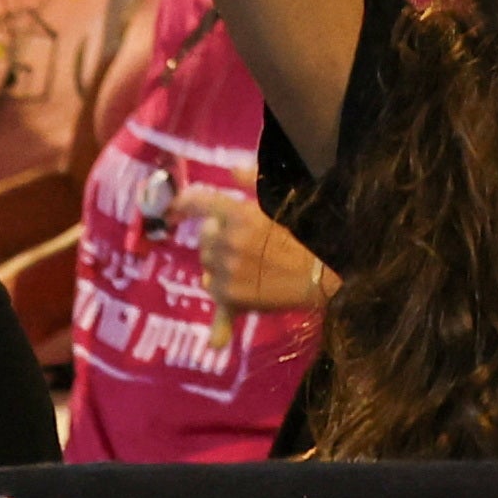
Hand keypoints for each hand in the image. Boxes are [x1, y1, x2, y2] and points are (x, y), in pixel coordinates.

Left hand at [177, 183, 328, 316]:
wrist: (323, 275)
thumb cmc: (309, 233)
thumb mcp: (285, 200)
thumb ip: (255, 181)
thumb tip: (231, 169)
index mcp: (239, 214)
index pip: (200, 202)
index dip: (184, 202)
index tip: (175, 206)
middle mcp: (228, 242)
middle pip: (205, 239)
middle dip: (217, 239)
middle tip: (242, 244)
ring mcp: (227, 272)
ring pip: (207, 267)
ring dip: (219, 266)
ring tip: (246, 268)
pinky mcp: (231, 298)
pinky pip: (214, 294)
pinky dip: (221, 304)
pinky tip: (222, 327)